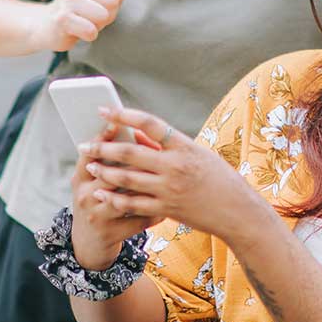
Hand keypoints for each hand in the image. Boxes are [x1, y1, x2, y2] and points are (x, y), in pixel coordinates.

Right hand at [31, 0, 128, 51]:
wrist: (47, 25)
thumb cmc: (78, 6)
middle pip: (113, 0)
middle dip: (108, 12)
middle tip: (92, 14)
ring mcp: (68, 0)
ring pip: (104, 16)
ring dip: (99, 24)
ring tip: (86, 21)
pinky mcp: (63, 19)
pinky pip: (91, 31)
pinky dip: (89, 35)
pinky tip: (79, 30)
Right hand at [70, 119, 159, 269]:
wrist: (87, 245)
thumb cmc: (95, 204)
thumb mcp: (91, 183)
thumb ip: (107, 162)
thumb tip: (134, 131)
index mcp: (80, 179)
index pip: (88, 154)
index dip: (102, 138)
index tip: (117, 123)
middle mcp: (85, 196)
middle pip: (111, 172)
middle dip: (134, 161)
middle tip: (156, 149)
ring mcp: (97, 216)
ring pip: (127, 196)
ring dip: (149, 185)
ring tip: (168, 176)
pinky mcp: (112, 233)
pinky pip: (139, 218)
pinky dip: (157, 211)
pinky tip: (170, 205)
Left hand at [79, 106, 268, 241]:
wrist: (238, 211)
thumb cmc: (218, 179)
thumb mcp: (197, 155)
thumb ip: (167, 146)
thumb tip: (138, 136)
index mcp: (184, 146)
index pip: (150, 124)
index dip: (124, 116)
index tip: (104, 110)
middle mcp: (175, 165)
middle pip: (130, 152)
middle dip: (103, 147)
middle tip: (83, 144)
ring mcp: (170, 188)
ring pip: (127, 178)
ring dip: (104, 171)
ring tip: (89, 165)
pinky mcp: (167, 208)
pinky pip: (134, 203)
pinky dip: (115, 197)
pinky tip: (101, 193)